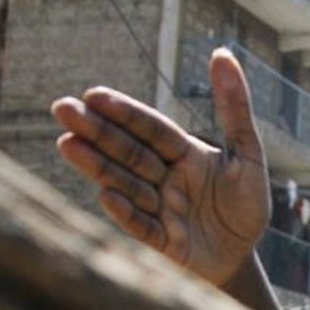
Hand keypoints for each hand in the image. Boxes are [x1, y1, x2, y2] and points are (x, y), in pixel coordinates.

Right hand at [51, 48, 269, 288]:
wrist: (244, 256)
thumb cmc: (247, 205)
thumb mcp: (248, 155)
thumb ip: (235, 109)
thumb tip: (223, 53)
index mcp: (183, 154)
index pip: (151, 129)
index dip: (125, 113)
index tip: (94, 94)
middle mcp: (164, 178)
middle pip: (128, 151)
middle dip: (97, 132)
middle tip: (62, 109)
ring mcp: (158, 210)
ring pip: (126, 183)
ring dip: (98, 166)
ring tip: (67, 144)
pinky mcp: (160, 242)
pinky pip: (141, 226)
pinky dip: (125, 212)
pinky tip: (105, 194)